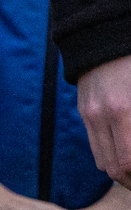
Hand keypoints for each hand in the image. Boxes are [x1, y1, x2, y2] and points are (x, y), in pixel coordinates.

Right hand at [79, 55, 130, 187]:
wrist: (105, 37)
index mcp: (122, 111)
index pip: (127, 162)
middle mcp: (100, 116)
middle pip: (113, 168)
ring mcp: (89, 114)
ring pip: (102, 161)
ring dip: (121, 172)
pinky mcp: (84, 111)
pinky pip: (96, 145)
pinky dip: (112, 156)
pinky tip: (126, 153)